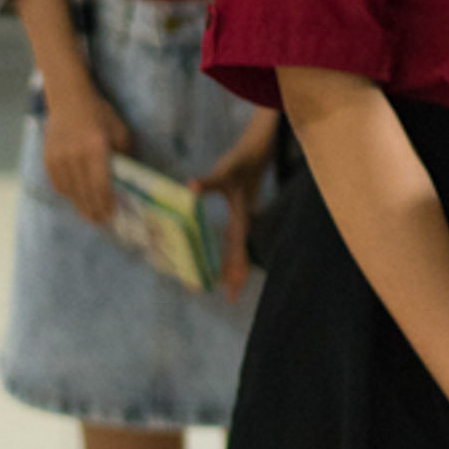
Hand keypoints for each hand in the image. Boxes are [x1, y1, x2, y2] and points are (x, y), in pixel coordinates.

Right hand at [39, 83, 130, 227]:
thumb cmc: (100, 114)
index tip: (111, 215)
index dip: (106, 204)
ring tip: (89, 214)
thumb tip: (126, 179)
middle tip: (101, 221)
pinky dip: (67, 194)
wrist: (68, 99)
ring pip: (70, 192)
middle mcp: (75, 156)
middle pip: (84, 193)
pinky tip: (75, 198)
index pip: (100, 186)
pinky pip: (58, 184)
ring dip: (79, 205)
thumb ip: (123, 155)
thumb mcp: (119, 131)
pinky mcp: (48, 159)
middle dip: (93, 210)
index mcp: (95, 149)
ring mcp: (59, 159)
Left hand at [194, 112, 278, 300]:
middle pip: (241, 254)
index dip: (233, 270)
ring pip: (241, 248)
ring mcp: (245, 217)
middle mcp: (244, 221)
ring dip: (236, 266)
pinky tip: (231, 258)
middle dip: (235, 276)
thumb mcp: (224, 170)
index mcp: (241, 217)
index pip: (236, 249)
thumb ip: (208, 181)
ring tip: (230, 286)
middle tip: (229, 299)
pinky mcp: (243, 212)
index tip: (229, 291)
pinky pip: (239, 239)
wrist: (258, 149)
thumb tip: (190, 187)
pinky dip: (235, 252)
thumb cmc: (240, 159)